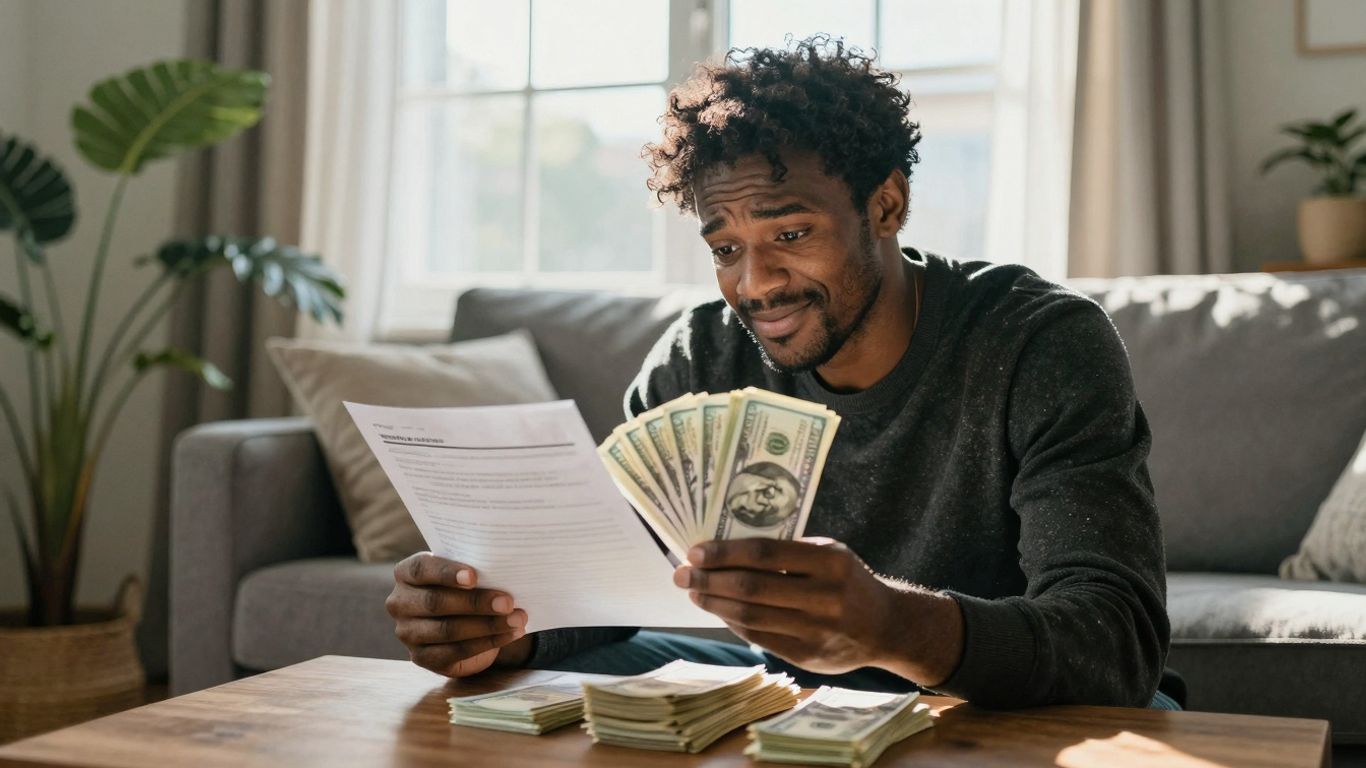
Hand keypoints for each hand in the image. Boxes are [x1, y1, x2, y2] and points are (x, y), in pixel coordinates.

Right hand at [387, 552, 532, 677]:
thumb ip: (474, 570)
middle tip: (507, 602)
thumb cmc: (463, 586)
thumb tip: (505, 571)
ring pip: (447, 630)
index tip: (474, 577)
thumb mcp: (464, 574)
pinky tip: (509, 635)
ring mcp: (408, 633)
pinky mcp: (422, 657)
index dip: (447, 573)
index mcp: (405, 573)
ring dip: (487, 626)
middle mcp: (400, 603)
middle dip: (475, 603)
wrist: (462, 620)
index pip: (421, 569)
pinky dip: (487, 643)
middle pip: (435, 602)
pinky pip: (456, 652)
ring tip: (517, 619)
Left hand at [674, 537, 962, 684]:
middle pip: (752, 587)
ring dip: (715, 604)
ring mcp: (816, 630)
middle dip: (709, 580)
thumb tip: (727, 551)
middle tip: (683, 574)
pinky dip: (734, 622)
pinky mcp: (807, 656)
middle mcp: (825, 597)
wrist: (887, 626)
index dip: (725, 553)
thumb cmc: (847, 581)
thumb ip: (789, 553)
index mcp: (830, 561)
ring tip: (695, 593)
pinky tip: (719, 611)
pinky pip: (760, 637)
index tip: (696, 551)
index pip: (764, 553)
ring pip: (751, 616)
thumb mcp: (830, 554)